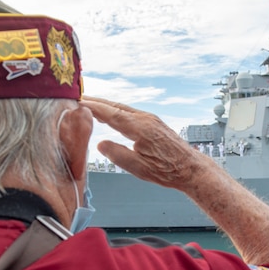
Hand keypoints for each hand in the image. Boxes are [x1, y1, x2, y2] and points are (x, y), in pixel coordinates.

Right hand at [81, 97, 212, 189]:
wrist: (190, 168)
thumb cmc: (167, 171)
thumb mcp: (138, 168)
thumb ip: (117, 155)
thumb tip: (100, 144)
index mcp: (140, 128)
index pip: (111, 114)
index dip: (93, 107)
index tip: (78, 102)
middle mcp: (145, 119)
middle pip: (115, 106)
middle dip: (96, 102)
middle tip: (78, 98)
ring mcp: (150, 119)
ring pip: (123, 108)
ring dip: (105, 105)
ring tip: (89, 104)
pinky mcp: (153, 122)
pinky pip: (130, 112)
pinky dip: (116, 110)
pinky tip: (110, 114)